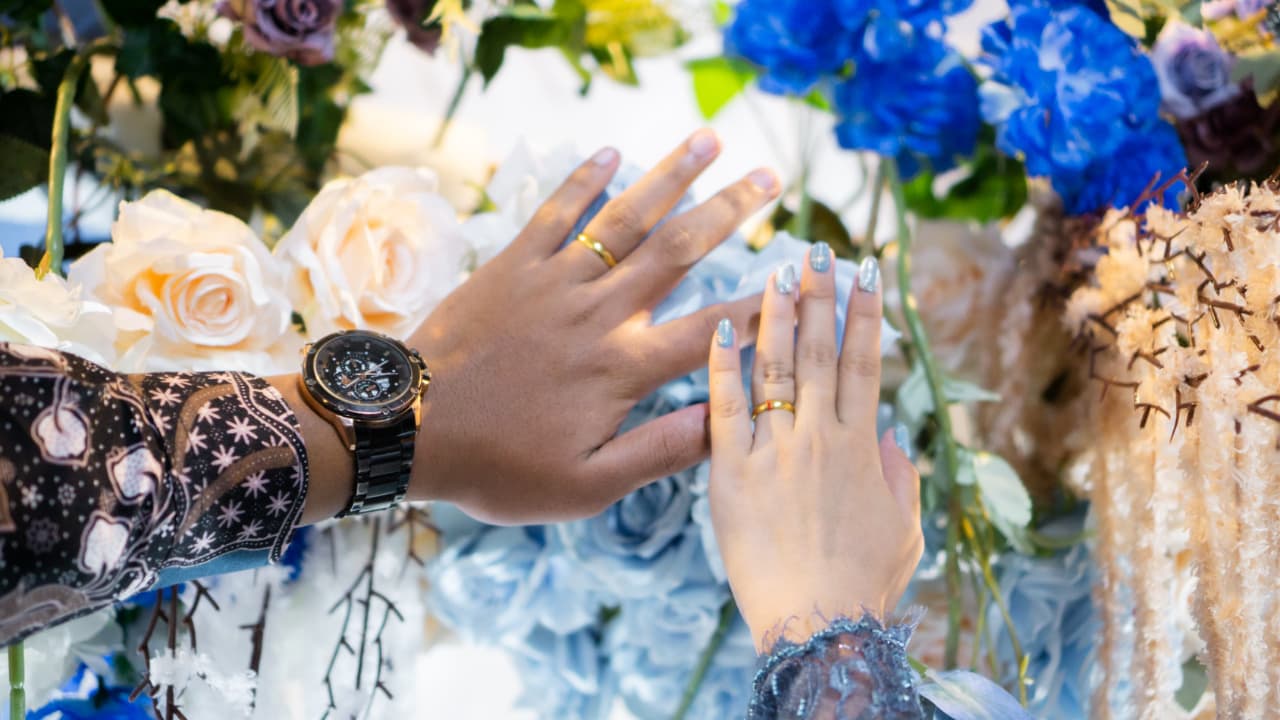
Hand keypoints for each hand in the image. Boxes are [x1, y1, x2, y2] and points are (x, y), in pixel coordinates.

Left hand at [407, 130, 778, 523]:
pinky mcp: (511, 266)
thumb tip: (726, 423)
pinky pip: (554, 213)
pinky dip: (582, 181)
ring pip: (623, 220)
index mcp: (622, 368)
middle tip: (771, 177)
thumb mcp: (586, 485)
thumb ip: (659, 452)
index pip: (712, 330)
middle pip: (677, 251)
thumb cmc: (499, 467)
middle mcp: (597, 314)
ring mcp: (553, 283)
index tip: (801, 277)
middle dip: (730, 211)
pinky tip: (611, 151)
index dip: (763, 304)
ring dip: (669, 175)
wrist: (407, 429)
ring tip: (709, 139)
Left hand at [706, 246, 922, 651]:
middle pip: (822, 350)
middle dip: (821, 294)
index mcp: (861, 447)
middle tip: (817, 247)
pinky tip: (721, 325)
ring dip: (777, 314)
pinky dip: (723, 367)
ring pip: (776, 368)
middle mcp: (819, 437)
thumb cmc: (864, 582)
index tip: (866, 271)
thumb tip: (892, 434)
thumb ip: (900, 475)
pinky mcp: (730, 474)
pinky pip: (724, 410)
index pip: (866, 363)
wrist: (817, 624)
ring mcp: (773, 452)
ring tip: (776, 267)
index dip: (867, 313)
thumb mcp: (905, 528)